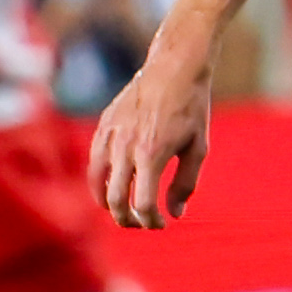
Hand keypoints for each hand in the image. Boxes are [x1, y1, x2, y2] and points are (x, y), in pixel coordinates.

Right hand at [90, 45, 214, 229]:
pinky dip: (99, 181)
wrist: (174, 68)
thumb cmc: (191, 108)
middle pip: (116, 200)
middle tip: (140, 224)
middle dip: (127, 220)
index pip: (143, 204)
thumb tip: (174, 213)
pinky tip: (112, 186)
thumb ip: (185, 183)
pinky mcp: (103, 125)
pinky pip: (94, 161)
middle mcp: (126, 146)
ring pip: (97, 183)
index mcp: (152, 154)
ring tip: (123, 211)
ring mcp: (111, 134)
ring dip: (108, 204)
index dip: (151, 221)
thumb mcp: (198, 147)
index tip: (161, 224)